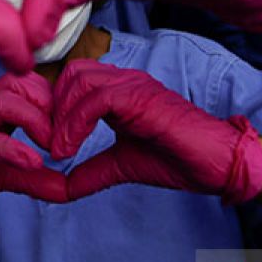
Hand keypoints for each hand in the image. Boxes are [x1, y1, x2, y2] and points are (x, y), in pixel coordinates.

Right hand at [0, 72, 65, 248]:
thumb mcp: (10, 175)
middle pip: (22, 81)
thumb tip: (70, 190)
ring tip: (51, 149)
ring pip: (5, 100)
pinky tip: (33, 163)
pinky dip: (13, 148)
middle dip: (49, 105)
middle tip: (64, 137)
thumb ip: (38, 179)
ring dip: (35, 121)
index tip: (71, 126)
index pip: (33, 82)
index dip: (56, 99)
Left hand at [52, 61, 261, 203]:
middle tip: (49, 145)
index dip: (53, 106)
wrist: (217, 164)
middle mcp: (124, 80)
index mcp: (118, 90)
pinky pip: (96, 100)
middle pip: (71, 73)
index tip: (45, 141)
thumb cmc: (177, 160)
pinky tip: (69, 150)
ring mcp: (134, 85)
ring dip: (60, 118)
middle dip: (52, 108)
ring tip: (59, 152)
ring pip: (79, 81)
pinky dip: (75, 124)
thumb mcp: (120, 166)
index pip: (72, 79)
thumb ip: (87, 173)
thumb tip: (55, 187)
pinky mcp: (142, 98)